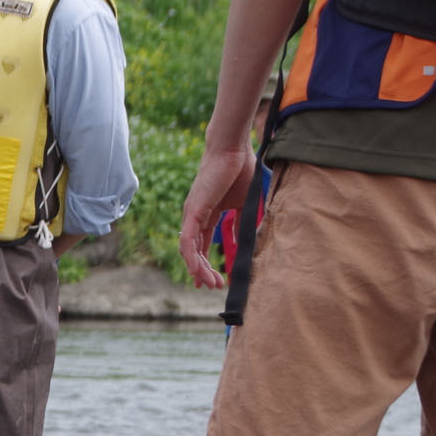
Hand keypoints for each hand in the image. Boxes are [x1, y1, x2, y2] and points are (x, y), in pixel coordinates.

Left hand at [178, 144, 256, 290]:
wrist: (233, 150)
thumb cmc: (241, 170)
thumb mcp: (245, 203)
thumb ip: (244, 221)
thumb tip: (247, 239)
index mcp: (207, 215)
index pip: (202, 244)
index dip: (206, 263)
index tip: (215, 279)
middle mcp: (195, 217)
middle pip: (194, 251)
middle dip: (203, 271)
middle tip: (213, 286)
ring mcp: (192, 215)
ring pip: (189, 250)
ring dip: (199, 269)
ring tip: (209, 283)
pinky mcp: (193, 212)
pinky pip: (187, 240)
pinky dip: (192, 257)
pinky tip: (197, 271)